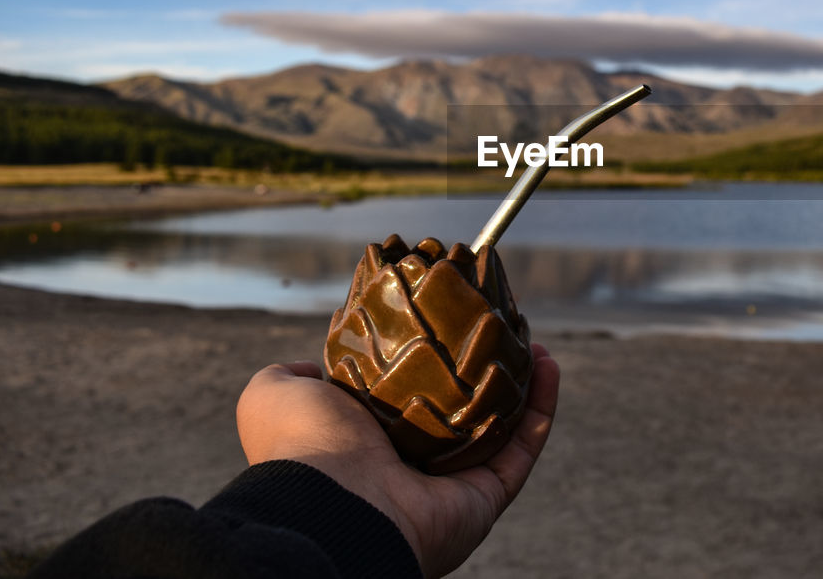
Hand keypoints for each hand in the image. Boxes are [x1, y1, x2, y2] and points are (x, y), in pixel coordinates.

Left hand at [236, 344, 559, 576]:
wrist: (334, 505)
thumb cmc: (302, 445)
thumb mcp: (273, 392)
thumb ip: (290, 374)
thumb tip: (314, 365)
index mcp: (367, 441)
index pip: (411, 395)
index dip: (436, 357)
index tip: (453, 318)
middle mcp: (412, 464)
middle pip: (462, 409)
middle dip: (486, 367)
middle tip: (501, 326)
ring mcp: (454, 483)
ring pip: (500, 425)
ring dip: (522, 381)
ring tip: (533, 339)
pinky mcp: (487, 497)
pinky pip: (523, 447)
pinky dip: (541, 406)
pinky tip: (548, 364)